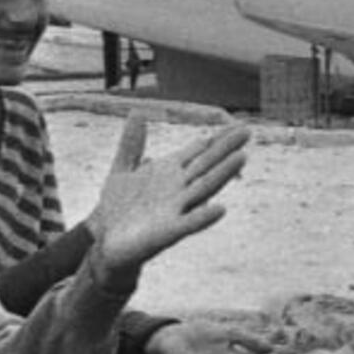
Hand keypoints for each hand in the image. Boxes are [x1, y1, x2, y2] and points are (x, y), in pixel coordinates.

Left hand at [88, 117, 248, 285]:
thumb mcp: (122, 170)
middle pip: (207, 165)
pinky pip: (189, 224)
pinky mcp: (168, 233)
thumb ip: (131, 144)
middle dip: (226, 149)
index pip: (199, 151)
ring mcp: (176, 211)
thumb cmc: (118, 209)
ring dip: (223, 174)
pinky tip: (220, 209)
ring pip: (204, 189)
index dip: (217, 138)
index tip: (237, 124)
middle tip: (247, 131)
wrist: (106, 242)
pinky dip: (203, 217)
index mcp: (169, 172)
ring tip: (242, 157)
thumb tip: (138, 111)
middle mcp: (179, 189)